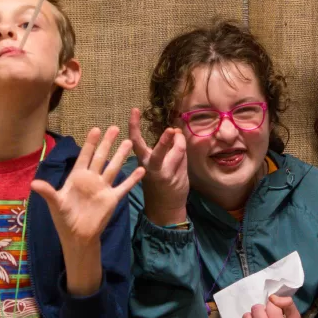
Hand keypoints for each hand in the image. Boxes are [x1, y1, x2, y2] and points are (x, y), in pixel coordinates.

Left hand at [32, 126, 144, 245]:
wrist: (77, 236)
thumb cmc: (64, 219)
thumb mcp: (55, 204)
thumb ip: (48, 192)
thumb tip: (33, 183)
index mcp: (77, 177)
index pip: (84, 156)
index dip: (90, 143)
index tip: (96, 129)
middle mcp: (91, 179)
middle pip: (101, 157)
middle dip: (107, 143)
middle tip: (115, 127)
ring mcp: (103, 188)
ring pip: (114, 168)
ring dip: (121, 155)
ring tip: (128, 142)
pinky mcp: (112, 199)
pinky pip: (123, 187)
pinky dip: (132, 179)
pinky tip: (141, 170)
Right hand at [129, 109, 189, 226]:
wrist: (163, 207)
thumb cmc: (160, 181)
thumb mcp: (158, 163)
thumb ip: (167, 147)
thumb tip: (175, 130)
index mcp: (142, 159)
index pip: (135, 141)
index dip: (134, 125)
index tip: (134, 110)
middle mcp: (150, 166)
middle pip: (158, 150)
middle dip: (165, 140)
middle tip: (171, 130)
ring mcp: (163, 173)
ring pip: (177, 151)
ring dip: (180, 141)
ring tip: (178, 135)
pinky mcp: (174, 178)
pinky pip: (183, 159)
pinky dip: (183, 151)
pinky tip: (181, 150)